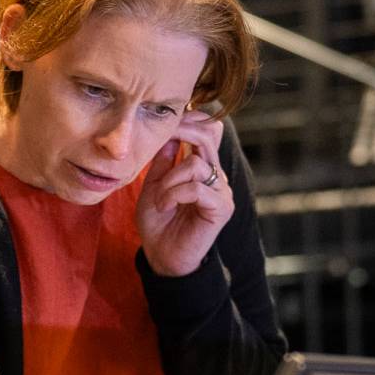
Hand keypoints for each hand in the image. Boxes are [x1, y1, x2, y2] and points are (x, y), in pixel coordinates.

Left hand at [135, 111, 231, 277]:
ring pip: (196, 163)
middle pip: (208, 134)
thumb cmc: (157, 223)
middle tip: (161, 138)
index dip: (191, 118)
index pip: (209, 129)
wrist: (162, 257)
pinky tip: (164, 206)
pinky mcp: (221, 208)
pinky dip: (174, 194)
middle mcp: (215, 175)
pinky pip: (196, 188)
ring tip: (159, 198)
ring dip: (169, 179)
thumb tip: (167, 133)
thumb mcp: (153, 186)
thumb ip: (162, 161)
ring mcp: (221, 191)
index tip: (166, 120)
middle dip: (181, 130)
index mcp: (201, 166)